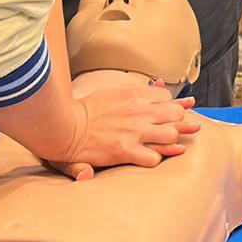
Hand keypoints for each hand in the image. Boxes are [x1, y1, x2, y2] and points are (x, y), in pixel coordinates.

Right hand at [47, 85, 199, 180]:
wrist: (64, 127)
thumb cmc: (88, 111)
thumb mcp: (114, 92)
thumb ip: (138, 91)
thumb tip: (160, 82)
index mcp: (134, 95)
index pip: (167, 97)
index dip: (168, 106)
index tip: (164, 114)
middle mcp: (138, 112)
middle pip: (176, 114)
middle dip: (177, 122)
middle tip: (168, 130)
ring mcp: (134, 131)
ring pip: (171, 135)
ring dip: (169, 141)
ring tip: (162, 145)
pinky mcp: (125, 150)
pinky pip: (153, 157)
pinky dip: (154, 159)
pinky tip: (149, 158)